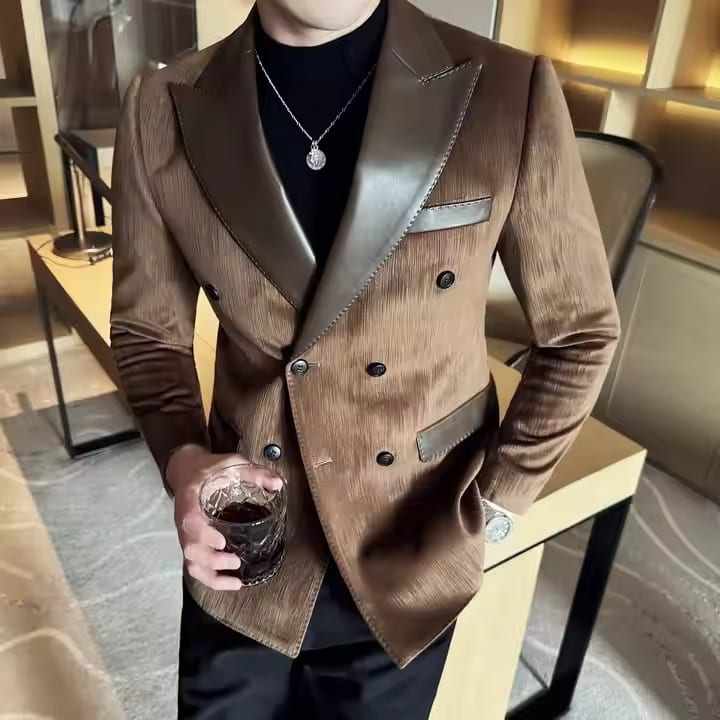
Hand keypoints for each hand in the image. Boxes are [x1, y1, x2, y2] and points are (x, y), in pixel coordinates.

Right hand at [166, 444, 283, 590]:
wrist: (186, 470)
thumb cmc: (210, 468)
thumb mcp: (230, 463)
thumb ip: (254, 472)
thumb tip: (278, 484)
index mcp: (190, 499)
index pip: (189, 520)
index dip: (202, 534)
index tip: (221, 541)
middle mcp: (184, 521)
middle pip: (189, 548)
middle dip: (211, 560)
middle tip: (236, 561)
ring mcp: (186, 534)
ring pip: (191, 563)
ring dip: (211, 575)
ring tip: (236, 580)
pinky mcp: (192, 543)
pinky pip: (195, 566)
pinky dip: (211, 579)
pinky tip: (231, 583)